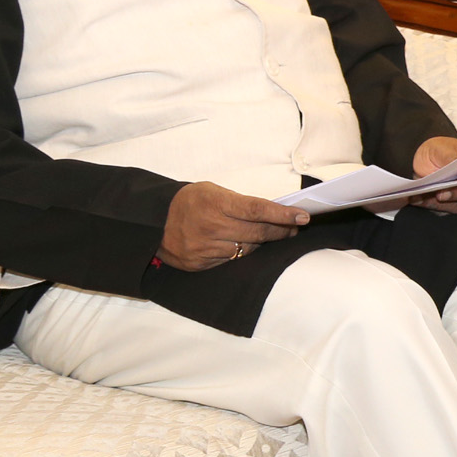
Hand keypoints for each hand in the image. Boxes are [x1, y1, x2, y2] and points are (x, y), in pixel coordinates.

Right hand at [159, 182, 308, 270]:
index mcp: (217, 203)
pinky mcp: (200, 264)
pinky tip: (241, 245)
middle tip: (294, 227)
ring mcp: (205, 248)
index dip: (283, 214)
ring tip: (268, 235)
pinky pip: (231, 261)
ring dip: (261, 243)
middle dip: (282, 230)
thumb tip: (273, 213)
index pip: (258, 209)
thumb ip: (241, 203)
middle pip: (258, 233)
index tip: (303, 217)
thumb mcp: (214, 192)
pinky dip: (240, 253)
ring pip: (247, 250)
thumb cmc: (190, 201)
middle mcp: (212, 227)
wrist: (153, 221)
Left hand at [408, 136, 456, 212]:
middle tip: (441, 193)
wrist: (432, 163)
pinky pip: (453, 209)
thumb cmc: (442, 152)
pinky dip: (437, 206)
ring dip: (446, 203)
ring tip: (428, 198)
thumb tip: (452, 164)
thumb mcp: (441, 147)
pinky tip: (423, 201)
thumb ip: (449, 156)